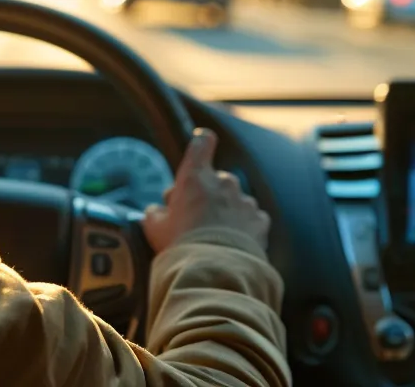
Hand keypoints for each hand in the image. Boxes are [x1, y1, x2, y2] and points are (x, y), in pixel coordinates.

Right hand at [142, 128, 269, 252]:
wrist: (215, 271)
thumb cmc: (180, 247)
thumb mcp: (154, 228)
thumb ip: (155, 213)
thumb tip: (157, 211)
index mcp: (195, 178)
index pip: (202, 143)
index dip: (201, 143)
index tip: (201, 145)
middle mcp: (224, 183)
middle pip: (217, 179)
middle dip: (207, 194)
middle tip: (195, 219)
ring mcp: (244, 201)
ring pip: (235, 200)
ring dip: (227, 213)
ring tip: (215, 239)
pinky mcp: (260, 220)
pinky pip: (251, 219)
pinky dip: (244, 228)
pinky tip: (233, 245)